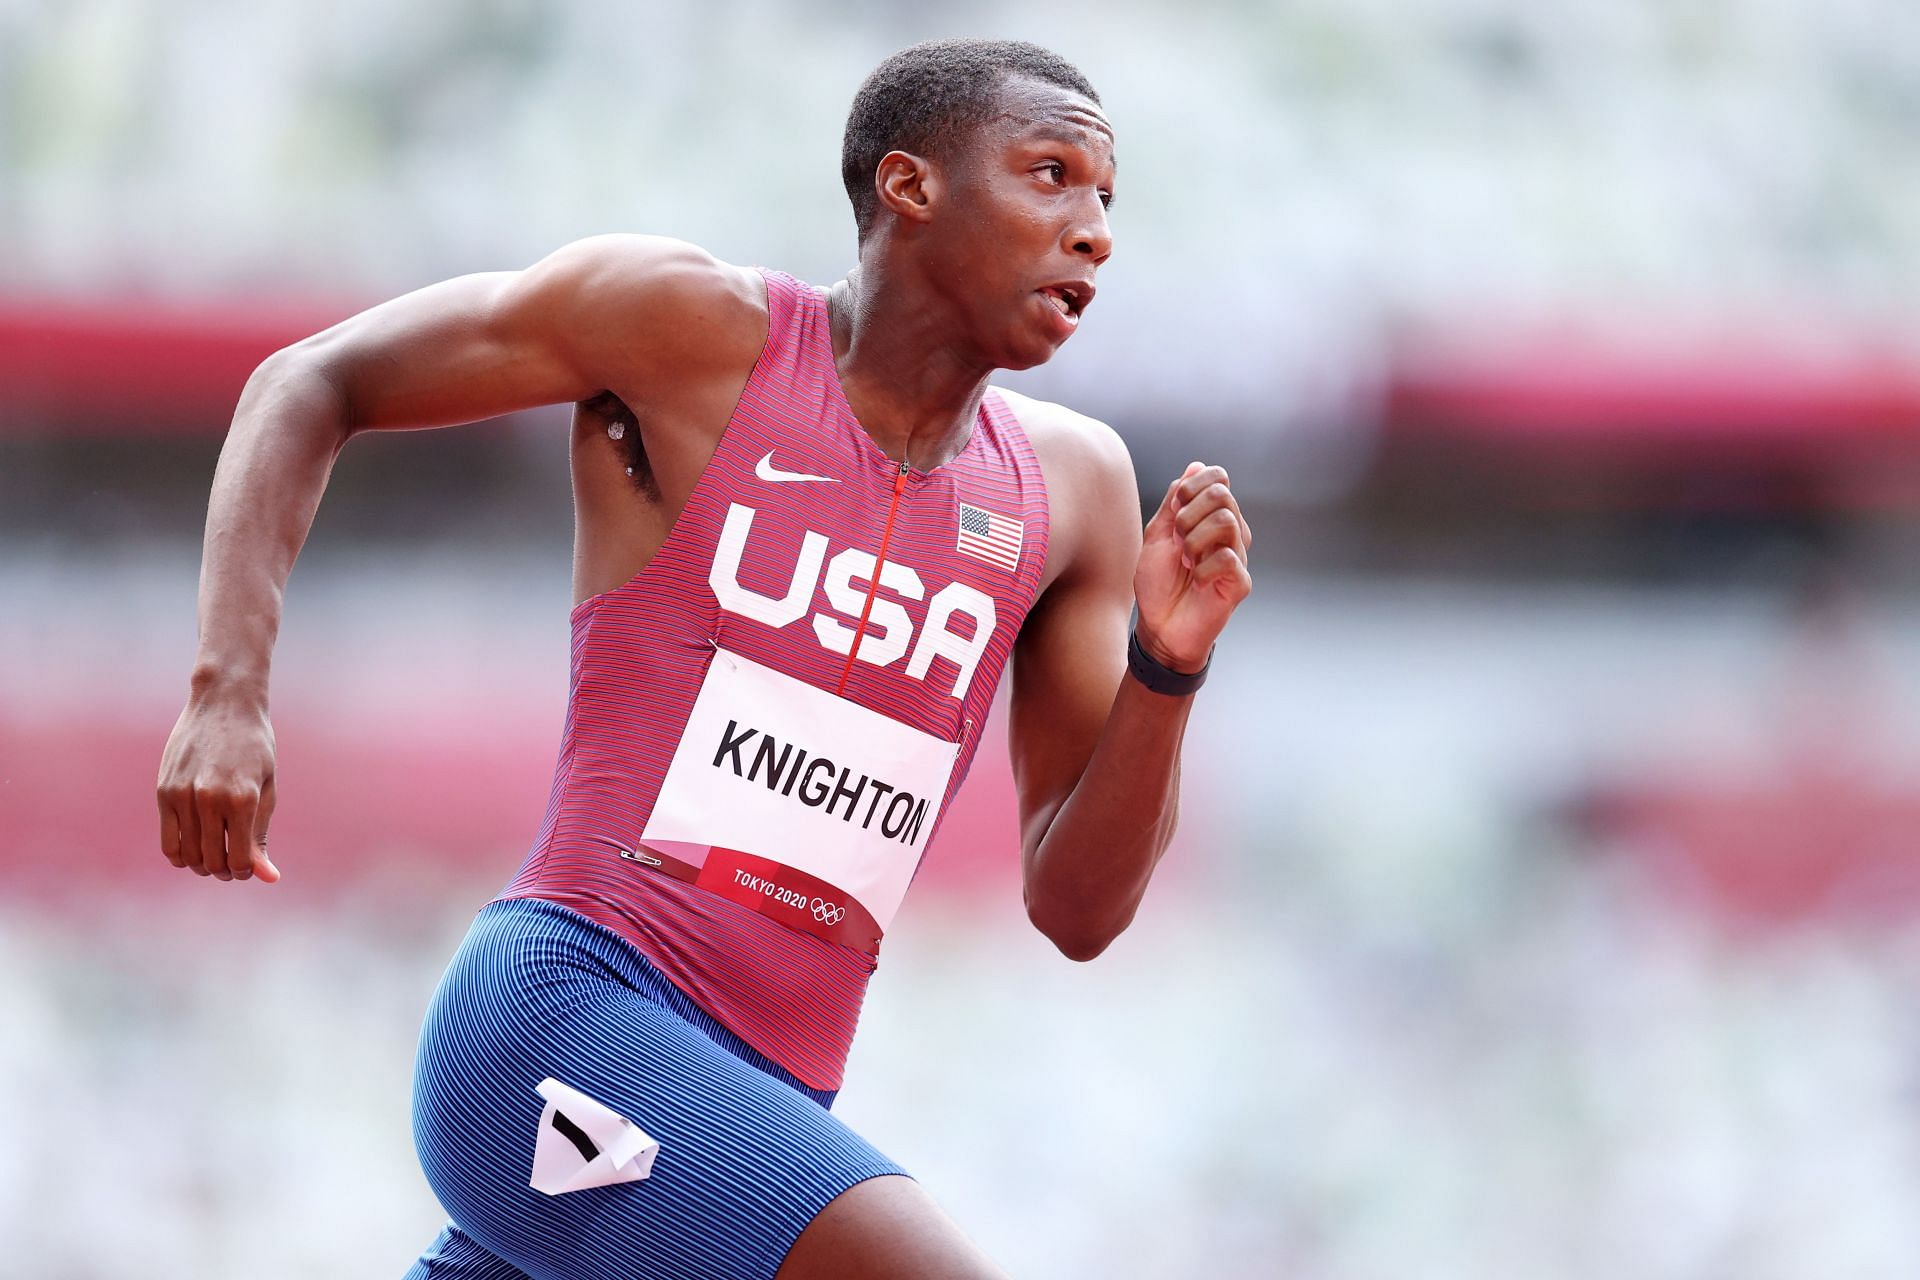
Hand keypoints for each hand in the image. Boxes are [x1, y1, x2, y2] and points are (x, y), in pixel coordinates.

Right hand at [156, 685, 280, 882]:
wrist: (224, 703)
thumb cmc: (255, 746)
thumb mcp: (267, 788)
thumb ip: (262, 833)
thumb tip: (268, 877)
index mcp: (243, 799)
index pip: (241, 860)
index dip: (246, 871)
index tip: (249, 866)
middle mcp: (210, 799)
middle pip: (213, 860)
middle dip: (225, 870)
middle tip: (233, 863)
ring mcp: (182, 795)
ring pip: (188, 855)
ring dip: (202, 864)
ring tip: (215, 855)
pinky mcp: (164, 791)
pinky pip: (167, 840)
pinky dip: (180, 853)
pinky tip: (194, 847)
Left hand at [1134, 462, 1252, 671]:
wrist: (1160, 626)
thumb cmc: (1159, 583)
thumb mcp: (1158, 534)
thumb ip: (1175, 501)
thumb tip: (1196, 465)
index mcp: (1210, 517)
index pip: (1218, 478)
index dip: (1194, 484)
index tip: (1174, 507)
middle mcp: (1230, 532)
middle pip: (1222, 495)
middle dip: (1188, 514)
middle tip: (1177, 541)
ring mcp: (1238, 556)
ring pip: (1226, 521)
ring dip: (1195, 540)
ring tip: (1186, 561)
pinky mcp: (1241, 582)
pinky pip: (1228, 558)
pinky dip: (1203, 568)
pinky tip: (1196, 581)